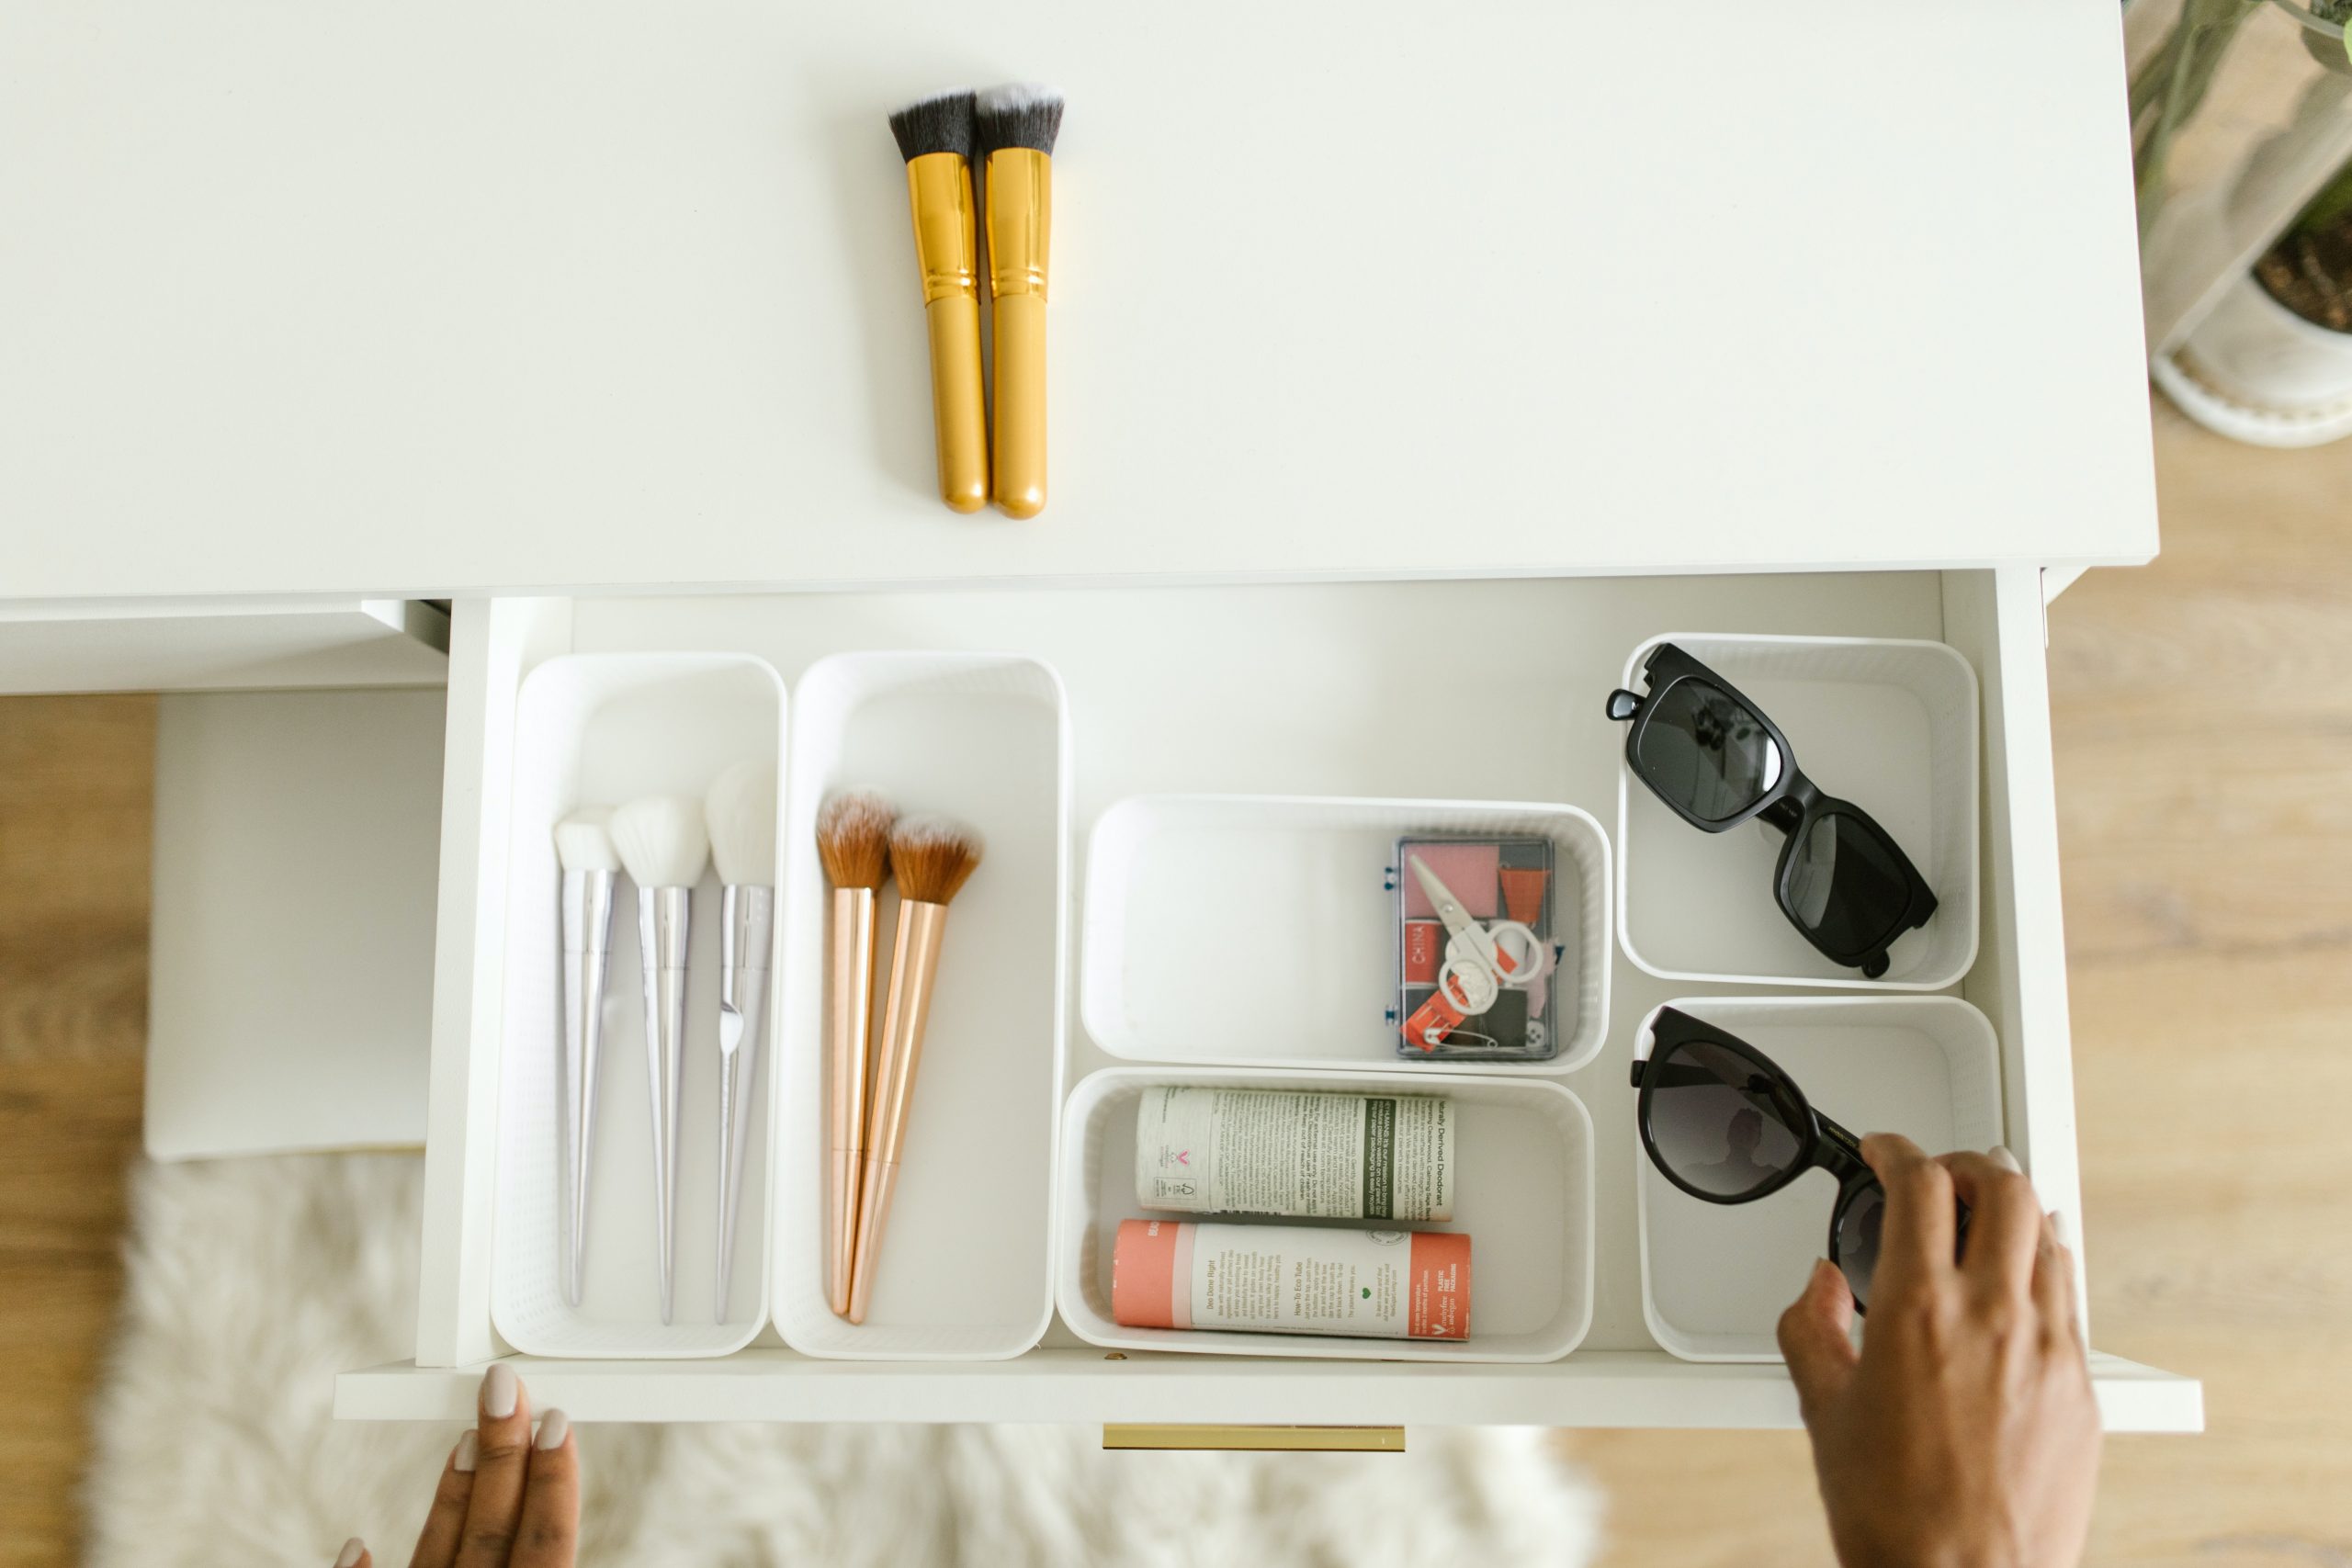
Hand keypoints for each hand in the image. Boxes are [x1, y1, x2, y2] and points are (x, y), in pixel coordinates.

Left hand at [332, 1364, 578, 1567]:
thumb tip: (514, 1481)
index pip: (547, 1545)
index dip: (554, 1483)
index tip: (557, 1423)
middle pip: (494, 1531)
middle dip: (503, 1455)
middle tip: (506, 1390)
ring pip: (439, 1551)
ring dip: (454, 1493)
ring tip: (465, 1436)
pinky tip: (358, 1543)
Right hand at [1778, 1135, 2100, 1567]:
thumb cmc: (1894, 1515)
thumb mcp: (1822, 1408)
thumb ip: (1811, 1326)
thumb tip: (1820, 1287)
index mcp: (1919, 1310)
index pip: (1920, 1182)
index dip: (1897, 1149)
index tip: (1885, 1152)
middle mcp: (1994, 1317)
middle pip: (2003, 1185)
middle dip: (1966, 1162)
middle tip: (1939, 1172)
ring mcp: (2050, 1350)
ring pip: (2049, 1234)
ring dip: (2012, 1209)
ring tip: (1985, 1215)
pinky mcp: (2083, 1389)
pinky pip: (2072, 1298)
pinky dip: (2044, 1267)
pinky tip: (2023, 1280)